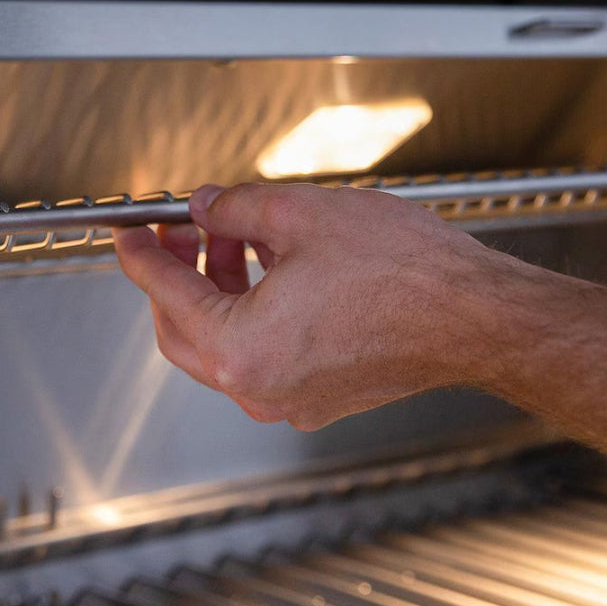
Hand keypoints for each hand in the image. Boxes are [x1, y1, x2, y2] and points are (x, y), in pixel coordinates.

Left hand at [113, 182, 515, 429]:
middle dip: (176, 272)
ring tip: (232, 236)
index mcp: (240, 349)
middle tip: (180, 231)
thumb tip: (208, 207)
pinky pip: (262, 352)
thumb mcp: (300, 214)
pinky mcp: (320, 396)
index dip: (140, 255)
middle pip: (184, 327)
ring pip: (223, 341)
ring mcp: (289, 398)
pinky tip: (270, 266)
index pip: (163, 294)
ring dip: (217, 287)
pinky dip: (252, 311)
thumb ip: (235, 208)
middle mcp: (258, 386)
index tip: (128, 235)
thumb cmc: (407, 278)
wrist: (478, 318)